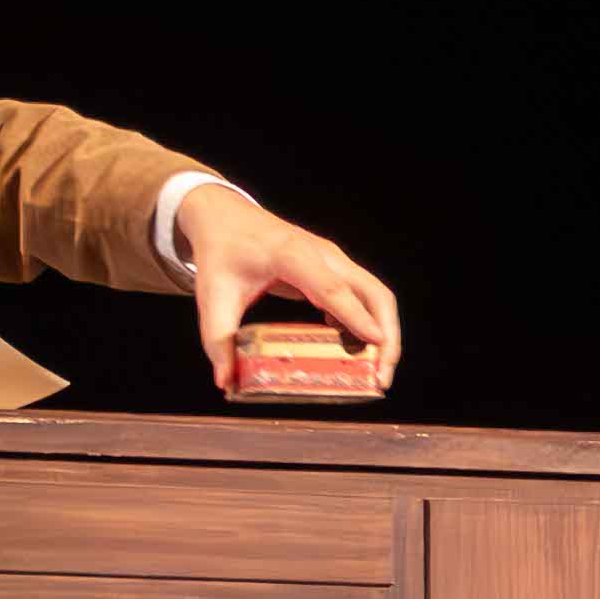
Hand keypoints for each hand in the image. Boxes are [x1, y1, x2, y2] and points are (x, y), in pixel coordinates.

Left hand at [177, 181, 407, 398]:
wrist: (226, 217)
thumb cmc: (222, 251)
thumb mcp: (213, 295)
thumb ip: (219, 339)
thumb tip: (226, 381)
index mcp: (292, 255)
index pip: (331, 289)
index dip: (355, 316)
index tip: (376, 342)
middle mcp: (322, 255)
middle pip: (372, 292)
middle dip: (385, 334)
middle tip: (381, 375)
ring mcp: (333, 260)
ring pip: (375, 294)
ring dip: (383, 331)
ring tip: (376, 371)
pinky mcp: (334, 268)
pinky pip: (364, 296)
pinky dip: (369, 323)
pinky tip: (354, 350)